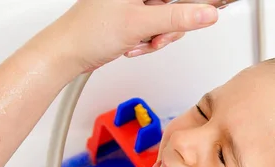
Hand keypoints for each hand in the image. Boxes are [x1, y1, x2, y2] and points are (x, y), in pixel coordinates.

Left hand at [30, 0, 218, 72]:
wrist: (67, 53)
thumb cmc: (88, 32)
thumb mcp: (140, 23)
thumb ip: (177, 17)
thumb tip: (206, 13)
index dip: (192, 4)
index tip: (207, 10)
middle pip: (175, 4)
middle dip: (169, 25)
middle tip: (156, 36)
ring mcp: (134, 2)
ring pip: (166, 18)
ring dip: (158, 36)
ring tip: (140, 42)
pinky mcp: (132, 16)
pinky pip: (155, 27)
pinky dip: (148, 40)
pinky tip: (133, 44)